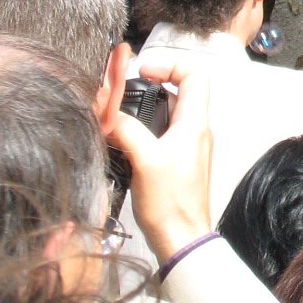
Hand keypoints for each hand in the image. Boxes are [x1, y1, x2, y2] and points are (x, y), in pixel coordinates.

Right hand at [108, 57, 212, 263]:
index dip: (170, 64)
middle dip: (154, 81)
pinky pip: (164, 131)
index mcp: (195, 123)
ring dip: (148, 105)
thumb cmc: (170, 204)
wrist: (180, 238)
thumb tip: (106, 110)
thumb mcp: (144, 160)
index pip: (195, 74)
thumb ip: (127, 129)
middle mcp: (196, 130)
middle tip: (127, 87)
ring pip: (170, 111)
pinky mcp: (178, 160)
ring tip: (122, 110)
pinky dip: (146, 125)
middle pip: (182, 89)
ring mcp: (188, 145)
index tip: (143, 70)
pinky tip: (126, 136)